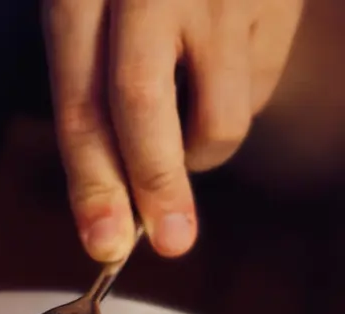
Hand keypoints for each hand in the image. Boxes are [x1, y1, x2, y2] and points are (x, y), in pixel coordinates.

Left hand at [44, 0, 304, 260]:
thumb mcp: (94, 15)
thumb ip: (95, 98)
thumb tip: (117, 206)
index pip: (82, 106)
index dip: (93, 185)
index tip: (104, 244)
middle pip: (143, 106)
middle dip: (155, 188)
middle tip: (170, 242)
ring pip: (218, 118)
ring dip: (199, 154)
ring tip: (187, 125)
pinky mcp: (276, 4)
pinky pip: (257, 89)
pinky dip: (232, 105)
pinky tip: (220, 65)